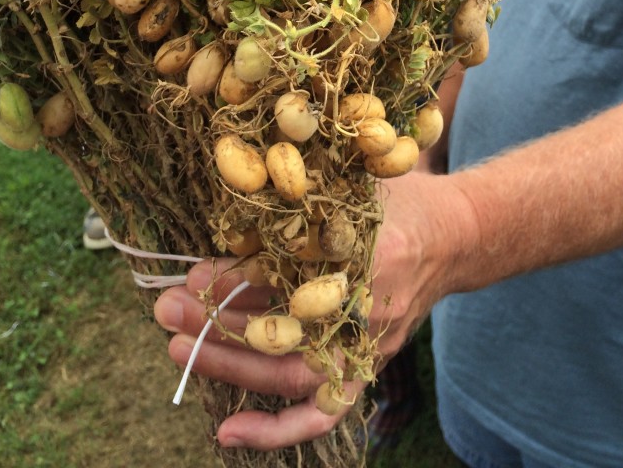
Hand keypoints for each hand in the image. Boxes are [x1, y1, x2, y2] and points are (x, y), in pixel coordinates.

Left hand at [153, 170, 456, 449]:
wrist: (456, 234)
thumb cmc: (398, 202)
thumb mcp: (350, 191)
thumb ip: (298, 215)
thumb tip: (225, 242)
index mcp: (371, 253)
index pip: (290, 278)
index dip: (236, 280)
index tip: (194, 274)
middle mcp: (370, 308)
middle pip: (284, 333)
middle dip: (216, 324)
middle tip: (167, 308)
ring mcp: (370, 345)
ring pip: (291, 377)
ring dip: (228, 365)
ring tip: (177, 347)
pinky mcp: (368, 366)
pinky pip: (321, 411)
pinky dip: (275, 429)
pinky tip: (226, 431)